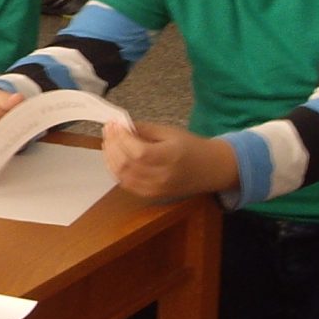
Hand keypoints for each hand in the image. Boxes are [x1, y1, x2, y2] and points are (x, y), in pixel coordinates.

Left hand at [100, 120, 226, 201]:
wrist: (210, 169)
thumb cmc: (192, 147)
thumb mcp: (170, 132)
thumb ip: (145, 129)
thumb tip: (121, 125)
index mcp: (170, 157)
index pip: (138, 151)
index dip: (121, 137)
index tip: (113, 123)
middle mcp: (162, 176)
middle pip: (127, 164)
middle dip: (112, 145)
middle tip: (108, 130)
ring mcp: (156, 189)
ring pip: (123, 176)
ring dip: (110, 158)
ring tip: (108, 142)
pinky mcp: (152, 195)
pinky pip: (127, 185)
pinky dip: (116, 171)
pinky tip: (114, 158)